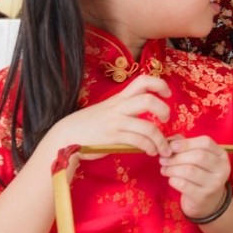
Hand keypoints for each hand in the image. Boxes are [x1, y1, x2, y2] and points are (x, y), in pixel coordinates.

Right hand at [41, 74, 173, 170]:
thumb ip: (125, 110)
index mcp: (119, 98)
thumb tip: (147, 117)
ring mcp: (115, 122)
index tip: (167, 94)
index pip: (142, 81)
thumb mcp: (107, 110)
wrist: (65, 136)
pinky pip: (138, 142)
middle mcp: (118, 107)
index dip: (159, 84)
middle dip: (164, 110)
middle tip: (166, 120)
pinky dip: (149, 147)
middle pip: (148, 100)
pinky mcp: (112, 137)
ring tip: (163, 148)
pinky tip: (150, 151)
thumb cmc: (88, 125)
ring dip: (161, 140)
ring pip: (147, 127)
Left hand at [160, 135, 231, 219]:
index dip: (186, 143)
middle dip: (176, 157)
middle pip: (197, 156)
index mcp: (221, 155)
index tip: (171, 147)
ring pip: (189, 170)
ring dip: (172, 168)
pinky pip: (183, 185)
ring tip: (164, 169)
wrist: (209, 203)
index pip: (205, 143)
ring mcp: (214, 184)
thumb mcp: (198, 159)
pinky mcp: (203, 196)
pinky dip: (173, 180)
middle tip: (163, 160)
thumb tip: (169, 141)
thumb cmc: (201, 175)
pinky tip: (171, 179)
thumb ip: (186, 146)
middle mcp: (222, 169)